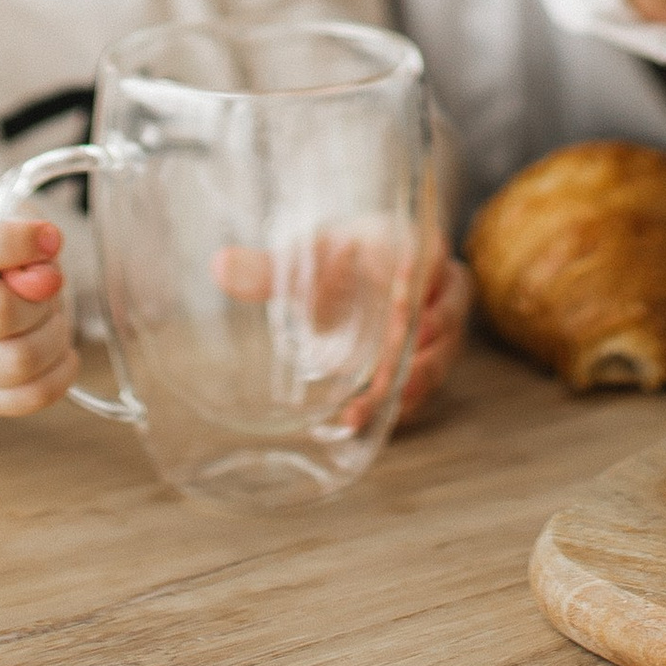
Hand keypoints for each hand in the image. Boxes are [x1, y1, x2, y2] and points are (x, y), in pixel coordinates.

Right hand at [0, 205, 77, 416]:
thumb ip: (23, 230)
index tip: (49, 240)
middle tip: (49, 288)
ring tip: (52, 319)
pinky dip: (59, 374)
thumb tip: (45, 276)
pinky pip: (25, 398)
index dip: (15, 243)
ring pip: (16, 361)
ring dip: (54, 337)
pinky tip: (61, 351)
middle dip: (42, 299)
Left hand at [211, 225, 470, 435]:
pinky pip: (428, 383)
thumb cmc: (339, 260)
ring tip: (370, 404)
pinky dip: (402, 402)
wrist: (362, 276)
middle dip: (427, 338)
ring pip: (442, 353)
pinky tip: (367, 420)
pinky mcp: (431, 360)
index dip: (423, 276)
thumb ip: (269, 267)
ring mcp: (440, 328)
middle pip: (447, 311)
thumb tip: (218, 266)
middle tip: (400, 357)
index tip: (403, 297)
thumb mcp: (307, 259)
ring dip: (412, 380)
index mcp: (413, 245)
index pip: (431, 255)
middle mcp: (437, 286)